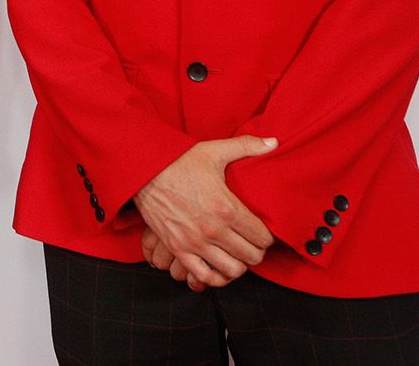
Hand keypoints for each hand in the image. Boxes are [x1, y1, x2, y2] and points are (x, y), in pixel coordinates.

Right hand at [132, 135, 277, 288]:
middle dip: (256, 252)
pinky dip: (214, 277)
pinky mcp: (178, 249)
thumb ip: (247, 146)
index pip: (262, 238)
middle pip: (251, 257)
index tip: (263, 233)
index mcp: (227, 208)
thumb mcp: (215, 151)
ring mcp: (195, 242)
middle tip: (252, 244)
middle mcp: (213, 229)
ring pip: (231, 271)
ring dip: (238, 265)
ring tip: (236, 255)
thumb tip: (274, 141)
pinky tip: (217, 267)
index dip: (267, 237)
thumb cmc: (179, 161)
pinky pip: (203, 276)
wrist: (145, 170)